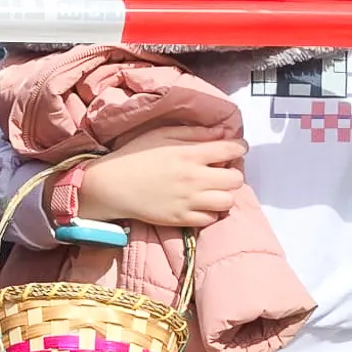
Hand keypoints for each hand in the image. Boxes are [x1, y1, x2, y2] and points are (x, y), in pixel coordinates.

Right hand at [75, 125, 245, 228]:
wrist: (111, 185)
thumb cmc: (135, 155)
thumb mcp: (163, 134)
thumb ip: (195, 133)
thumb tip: (222, 132)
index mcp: (190, 154)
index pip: (231, 150)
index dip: (239, 148)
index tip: (236, 148)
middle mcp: (194, 179)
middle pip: (236, 179)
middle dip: (233, 173)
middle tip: (222, 171)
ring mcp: (188, 201)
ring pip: (228, 202)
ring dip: (225, 194)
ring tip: (214, 189)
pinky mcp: (181, 219)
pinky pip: (211, 219)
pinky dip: (210, 211)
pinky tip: (201, 203)